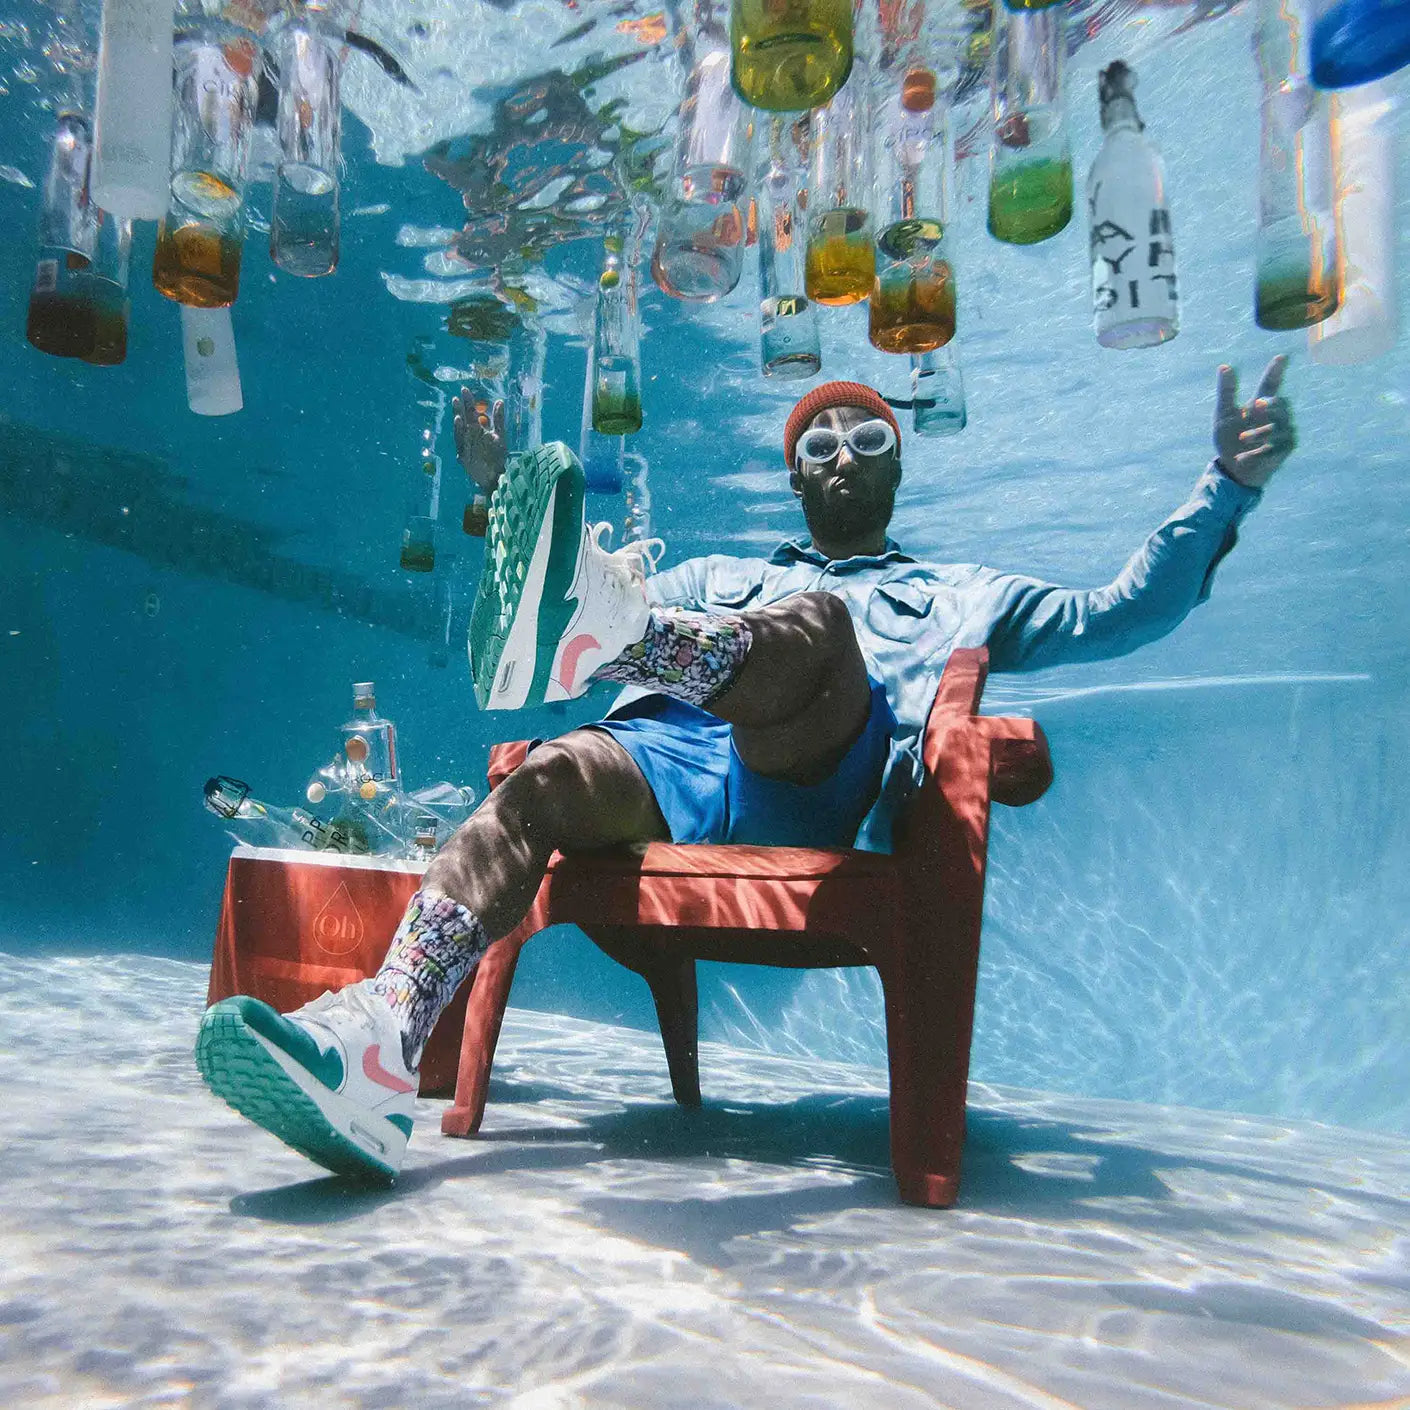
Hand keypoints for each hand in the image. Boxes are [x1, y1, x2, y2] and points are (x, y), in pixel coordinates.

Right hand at [453, 389, 506, 493]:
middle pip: (464, 419)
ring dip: (458, 418)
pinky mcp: (463, 454)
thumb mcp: (500, 435)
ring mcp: (466, 444)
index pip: (471, 412)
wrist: (496, 476)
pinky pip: (460, 441)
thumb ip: (499, 419)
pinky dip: (459, 431)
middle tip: (458, 395)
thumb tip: (499, 401)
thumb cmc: (497, 456)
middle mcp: (470, 435)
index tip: (464, 389)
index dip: (468, 402)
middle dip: (461, 408)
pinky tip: (458, 421)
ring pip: (460, 429)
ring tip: (456, 406)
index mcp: (478, 429)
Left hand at [1213, 356, 1296, 488]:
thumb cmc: (1228, 440)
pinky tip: (1244, 457)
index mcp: (1260, 405)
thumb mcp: (1223, 416)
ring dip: (1258, 433)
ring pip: (1278, 426)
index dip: (1276, 371)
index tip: (1282, 357)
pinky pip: (1276, 446)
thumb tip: (1224, 366)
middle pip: (1280, 404)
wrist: (1232, 468)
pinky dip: (1258, 452)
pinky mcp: (1285, 448)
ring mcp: (1283, 431)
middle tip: (1256, 406)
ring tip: (1242, 439)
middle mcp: (1275, 415)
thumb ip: (1226, 392)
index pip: (1270, 384)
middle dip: (1269, 405)